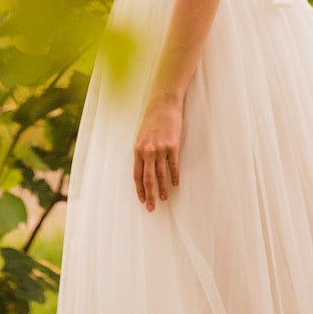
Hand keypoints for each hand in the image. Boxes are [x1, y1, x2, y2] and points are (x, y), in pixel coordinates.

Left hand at [133, 93, 183, 210]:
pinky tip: (175, 184)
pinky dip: (174, 177)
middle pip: (148, 179)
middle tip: (151, 208)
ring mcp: (160, 149)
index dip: (139, 189)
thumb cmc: (152, 121)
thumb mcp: (142, 137)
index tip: (142, 200)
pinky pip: (173, 166)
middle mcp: (147, 151)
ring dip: (162, 189)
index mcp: (138, 150)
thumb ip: (143, 152)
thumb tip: (145, 169)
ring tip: (164, 199)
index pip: (137, 175)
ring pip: (161, 175)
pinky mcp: (172, 146)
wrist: (163, 105)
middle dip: (149, 195)